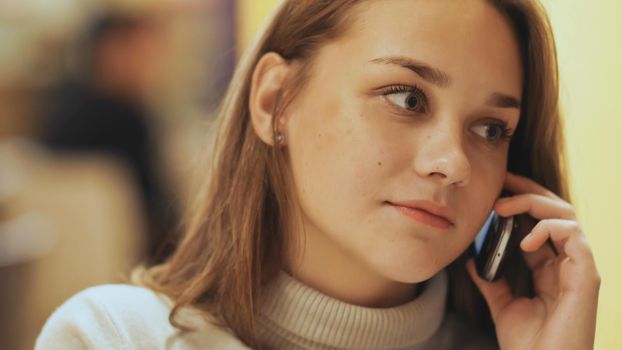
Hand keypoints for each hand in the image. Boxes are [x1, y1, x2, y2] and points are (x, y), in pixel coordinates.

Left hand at [466, 172, 599, 349]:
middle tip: (501, 182)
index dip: (520, 201)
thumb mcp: (503, 305)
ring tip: (502, 208)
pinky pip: (574, 235)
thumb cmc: (529, 344)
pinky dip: (548, 228)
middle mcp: (568, 262)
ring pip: (567, 214)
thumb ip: (491, 281)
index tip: (494, 190)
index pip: (540, 221)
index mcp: (551, 267)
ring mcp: (579, 268)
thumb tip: (472, 259)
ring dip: (533, 202)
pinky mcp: (587, 276)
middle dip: (528, 190)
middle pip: (556, 210)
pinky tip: (524, 241)